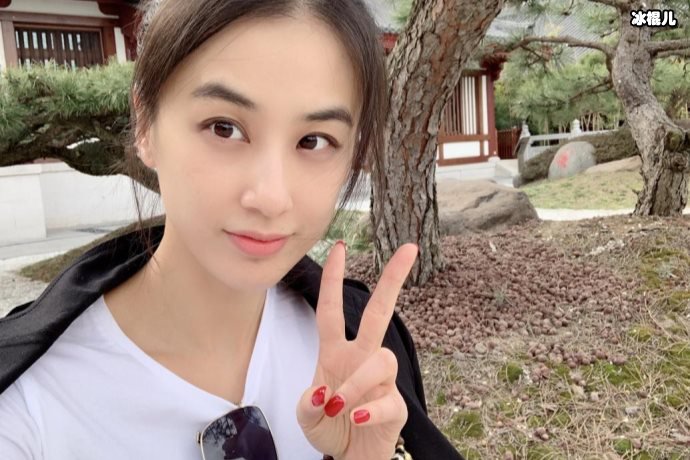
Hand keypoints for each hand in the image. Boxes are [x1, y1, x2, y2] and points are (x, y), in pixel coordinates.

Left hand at [296, 241, 417, 459]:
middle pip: (378, 312)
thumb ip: (305, 406)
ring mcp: (380, 381)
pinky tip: (359, 417)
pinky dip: (372, 408)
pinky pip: (388, 400)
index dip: (333, 279)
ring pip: (381, 360)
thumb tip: (319, 393)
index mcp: (335, 353)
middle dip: (392, 280)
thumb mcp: (306, 418)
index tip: (339, 246)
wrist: (352, 457)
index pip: (331, 309)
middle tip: (409, 249)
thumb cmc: (330, 427)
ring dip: (357, 383)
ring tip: (340, 407)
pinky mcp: (395, 406)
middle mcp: (360, 358)